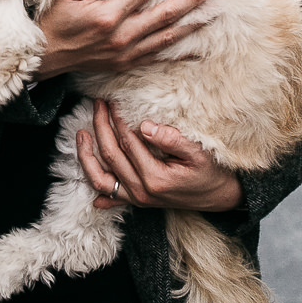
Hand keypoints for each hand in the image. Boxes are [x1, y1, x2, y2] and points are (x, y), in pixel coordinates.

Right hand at [34, 0, 218, 79]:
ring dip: (193, 23)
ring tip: (214, 10)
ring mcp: (126, 53)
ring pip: (168, 36)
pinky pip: (159, 57)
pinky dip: (180, 53)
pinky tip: (198, 48)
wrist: (45, 56)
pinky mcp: (126, 64)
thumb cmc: (55, 20)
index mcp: (108, 15)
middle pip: (165, 14)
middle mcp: (122, 36)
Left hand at [76, 99, 243, 211]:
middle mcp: (142, 191)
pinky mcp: (138, 202)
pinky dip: (97, 188)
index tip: (113, 101)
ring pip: (101, 179)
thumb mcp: (199, 154)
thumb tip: (145, 126)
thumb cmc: (212, 172)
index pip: (128, 142)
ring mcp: (138, 199)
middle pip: (110, 156)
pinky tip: (87, 175)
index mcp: (155, 178)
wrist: (221, 197)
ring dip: (87, 156)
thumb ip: (173, 139)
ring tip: (81, 134)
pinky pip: (111, 196)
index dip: (118, 120)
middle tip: (98, 105)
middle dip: (100, 127)